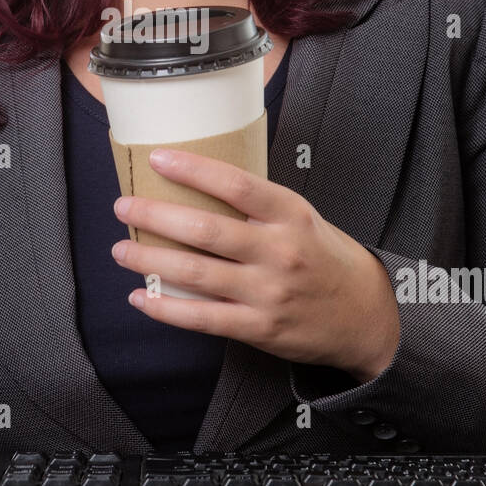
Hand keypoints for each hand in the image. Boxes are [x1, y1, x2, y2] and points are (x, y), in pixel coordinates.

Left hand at [111, 146, 400, 382]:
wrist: (365, 314)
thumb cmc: (324, 258)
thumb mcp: (301, 218)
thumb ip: (258, 206)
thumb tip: (197, 184)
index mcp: (290, 214)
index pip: (236, 184)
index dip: (193, 169)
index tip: (157, 158)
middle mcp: (279, 251)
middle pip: (206, 230)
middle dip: (155, 216)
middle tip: (123, 207)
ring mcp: (269, 292)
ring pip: (197, 274)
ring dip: (151, 260)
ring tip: (121, 250)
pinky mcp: (260, 328)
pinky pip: (204, 318)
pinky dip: (166, 309)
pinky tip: (142, 297)